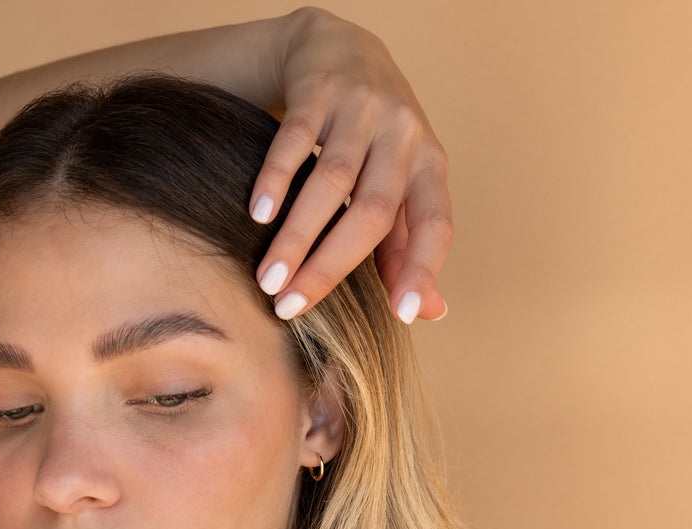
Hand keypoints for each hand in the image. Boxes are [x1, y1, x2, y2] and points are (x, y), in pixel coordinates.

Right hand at [252, 9, 450, 322]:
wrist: (339, 49)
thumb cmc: (374, 138)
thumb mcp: (400, 186)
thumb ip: (405, 247)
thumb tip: (428, 311)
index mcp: (429, 167)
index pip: (434, 224)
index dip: (420, 269)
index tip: (399, 316)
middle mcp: (403, 136)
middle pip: (371, 212)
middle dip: (329, 266)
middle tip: (291, 306)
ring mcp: (362, 109)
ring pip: (330, 181)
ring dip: (296, 235)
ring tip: (268, 278)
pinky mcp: (320, 90)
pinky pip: (296, 139)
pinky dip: (276, 179)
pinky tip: (257, 214)